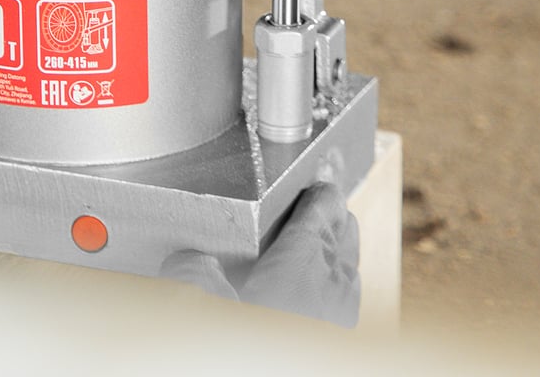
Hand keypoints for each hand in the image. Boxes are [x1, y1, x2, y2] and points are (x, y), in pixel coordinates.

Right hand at [159, 183, 360, 327]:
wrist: (278, 365)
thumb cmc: (251, 344)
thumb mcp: (209, 307)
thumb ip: (193, 277)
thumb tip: (189, 259)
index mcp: (302, 260)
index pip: (322, 208)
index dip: (319, 191)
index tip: (314, 181)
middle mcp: (332, 280)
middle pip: (344, 229)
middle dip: (331, 214)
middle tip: (315, 205)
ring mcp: (345, 310)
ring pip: (350, 261)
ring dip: (338, 247)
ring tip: (320, 241)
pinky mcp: (345, 332)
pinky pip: (349, 293)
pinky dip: (339, 280)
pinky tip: (324, 288)